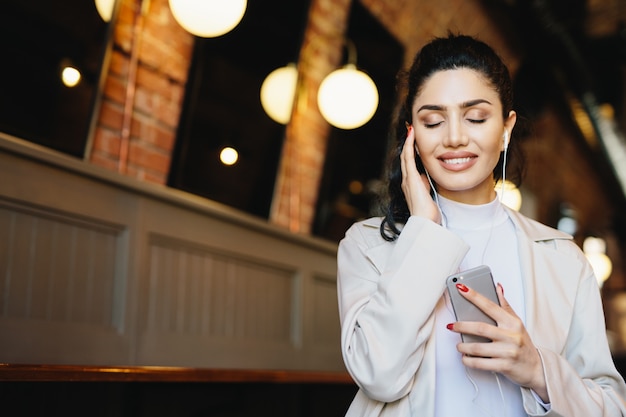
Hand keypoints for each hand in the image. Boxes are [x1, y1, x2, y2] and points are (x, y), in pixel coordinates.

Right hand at [400, 126, 439, 222]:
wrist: (425, 222)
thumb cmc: (428, 213)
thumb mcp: (429, 195)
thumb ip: (427, 186)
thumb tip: (427, 177)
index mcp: (411, 184)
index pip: (410, 164)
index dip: (411, 151)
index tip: (415, 141)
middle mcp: (406, 180)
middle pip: (405, 158)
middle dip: (408, 144)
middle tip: (410, 130)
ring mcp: (407, 178)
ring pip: (405, 155)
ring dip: (407, 141)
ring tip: (410, 129)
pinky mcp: (410, 178)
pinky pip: (408, 157)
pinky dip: (409, 145)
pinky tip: (411, 135)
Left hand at [447, 283, 548, 401]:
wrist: (536, 368)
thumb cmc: (523, 344)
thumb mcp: (517, 323)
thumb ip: (505, 306)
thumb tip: (497, 287)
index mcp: (512, 323)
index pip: (490, 306)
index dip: (474, 296)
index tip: (461, 288)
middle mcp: (511, 336)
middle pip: (480, 328)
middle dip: (462, 326)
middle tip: (451, 326)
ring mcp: (508, 352)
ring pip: (478, 348)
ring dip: (464, 346)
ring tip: (459, 345)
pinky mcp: (504, 366)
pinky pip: (481, 363)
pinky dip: (469, 361)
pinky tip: (465, 358)